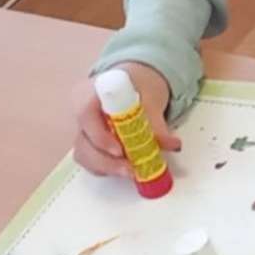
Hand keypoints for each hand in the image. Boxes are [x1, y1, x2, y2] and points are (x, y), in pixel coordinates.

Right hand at [73, 62, 177, 178]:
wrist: (135, 82)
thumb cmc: (137, 84)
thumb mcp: (150, 98)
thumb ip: (157, 123)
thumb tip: (172, 144)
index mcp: (89, 93)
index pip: (85, 115)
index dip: (99, 136)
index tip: (119, 151)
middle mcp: (81, 114)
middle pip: (83, 143)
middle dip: (106, 162)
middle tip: (130, 170)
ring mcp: (84, 131)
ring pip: (85, 156)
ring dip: (108, 168)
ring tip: (132, 172)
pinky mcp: (91, 144)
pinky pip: (93, 161)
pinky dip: (109, 168)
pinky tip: (126, 169)